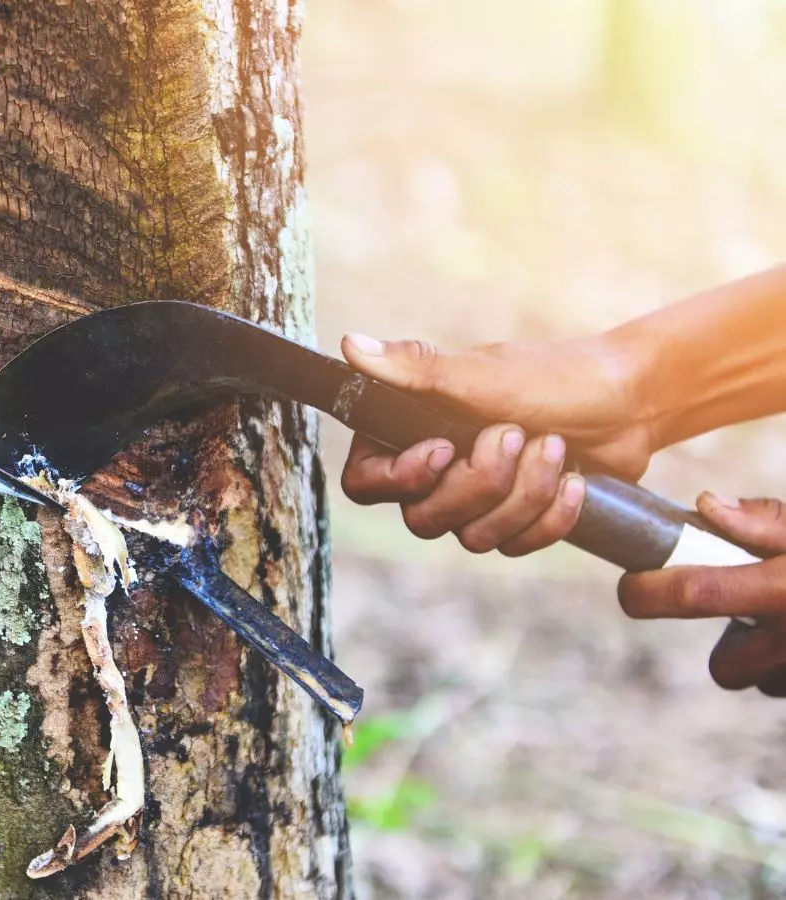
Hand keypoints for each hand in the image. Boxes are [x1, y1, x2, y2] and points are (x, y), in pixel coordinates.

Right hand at [338, 333, 653, 555]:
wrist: (627, 401)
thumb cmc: (550, 377)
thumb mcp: (478, 374)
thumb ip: (414, 369)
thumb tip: (351, 345)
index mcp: (408, 433)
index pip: (364, 483)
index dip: (399, 479)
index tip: (444, 450)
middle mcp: (432, 472)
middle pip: (423, 518)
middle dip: (481, 483)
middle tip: (517, 435)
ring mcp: (472, 502)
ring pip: (473, 537)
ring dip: (523, 494)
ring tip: (555, 448)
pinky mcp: (511, 523)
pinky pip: (515, 547)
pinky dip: (550, 517)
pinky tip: (574, 483)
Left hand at [618, 493, 785, 694]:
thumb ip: (766, 522)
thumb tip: (706, 504)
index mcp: (782, 590)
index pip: (693, 595)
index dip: (648, 592)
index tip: (631, 585)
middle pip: (725, 666)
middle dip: (726, 644)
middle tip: (740, 612)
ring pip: (754, 678)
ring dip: (758, 656)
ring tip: (781, 622)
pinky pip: (780, 685)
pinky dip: (783, 665)